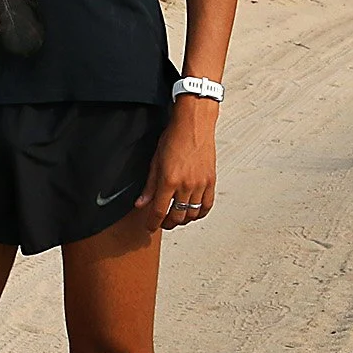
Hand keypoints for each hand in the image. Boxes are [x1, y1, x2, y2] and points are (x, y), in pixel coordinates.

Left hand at [136, 95, 217, 230]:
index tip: (150, 226)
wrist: (193, 125)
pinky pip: (207, 205)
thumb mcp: (155, 162)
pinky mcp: (211, 181)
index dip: (153, 223)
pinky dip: (199, 213)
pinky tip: (193, 212)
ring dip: (183, 220)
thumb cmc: (174, 138)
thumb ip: (149, 186)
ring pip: (192, 214)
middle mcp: (186, 185)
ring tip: (177, 218)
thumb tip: (141, 203)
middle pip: (177, 217)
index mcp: (169, 181)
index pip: (159, 211)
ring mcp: (200, 184)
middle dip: (167, 223)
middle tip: (162, 222)